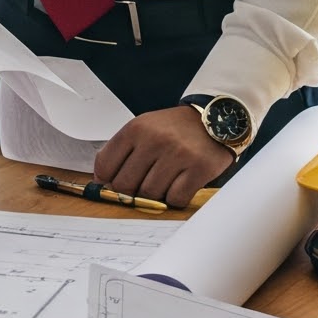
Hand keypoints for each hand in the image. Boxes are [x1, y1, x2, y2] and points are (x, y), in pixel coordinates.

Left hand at [95, 106, 233, 205]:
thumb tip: (101, 181)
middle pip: (125, 185)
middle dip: (131, 191)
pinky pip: (175, 199)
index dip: (107, 180)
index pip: (105, 166)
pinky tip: (180, 185)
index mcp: (136, 128)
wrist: (216, 118)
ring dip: (155, 194)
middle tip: (143, 184)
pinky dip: (176, 198)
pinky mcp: (199, 168)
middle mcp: (155, 140)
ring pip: (150, 195)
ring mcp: (178, 154)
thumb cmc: (176, 128)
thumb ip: (121, 150)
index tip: (115, 182)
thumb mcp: (144, 128)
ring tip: (165, 181)